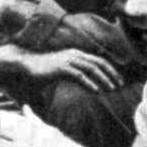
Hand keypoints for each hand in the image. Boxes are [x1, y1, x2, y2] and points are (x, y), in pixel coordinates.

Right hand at [8, 48, 123, 91]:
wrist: (27, 66)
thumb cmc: (44, 71)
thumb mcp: (65, 73)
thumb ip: (78, 77)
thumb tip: (92, 86)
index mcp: (76, 54)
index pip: (99, 60)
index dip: (111, 70)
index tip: (118, 81)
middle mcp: (74, 54)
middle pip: (99, 63)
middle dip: (111, 74)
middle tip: (120, 86)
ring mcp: (68, 60)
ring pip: (91, 68)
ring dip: (103, 79)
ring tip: (111, 89)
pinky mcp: (61, 68)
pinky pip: (79, 75)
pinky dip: (89, 83)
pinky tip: (96, 91)